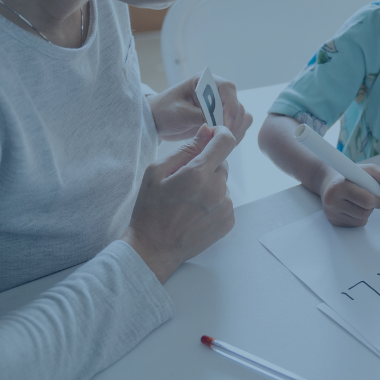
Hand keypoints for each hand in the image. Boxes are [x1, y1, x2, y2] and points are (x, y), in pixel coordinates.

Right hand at [122, 124, 236, 282]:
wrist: (154, 248)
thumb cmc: (150, 209)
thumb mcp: (157, 172)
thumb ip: (185, 149)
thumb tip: (207, 131)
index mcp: (198, 174)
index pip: (225, 141)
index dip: (220, 134)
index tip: (211, 136)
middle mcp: (217, 190)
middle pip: (223, 163)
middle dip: (208, 165)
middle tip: (186, 179)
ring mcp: (225, 207)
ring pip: (224, 183)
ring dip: (211, 184)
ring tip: (189, 199)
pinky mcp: (229, 221)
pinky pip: (226, 200)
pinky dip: (215, 201)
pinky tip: (196, 211)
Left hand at [147, 70, 251, 143]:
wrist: (157, 120)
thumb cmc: (164, 110)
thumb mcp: (179, 113)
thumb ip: (199, 116)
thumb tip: (218, 125)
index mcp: (205, 82)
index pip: (227, 88)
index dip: (231, 106)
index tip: (226, 124)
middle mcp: (217, 92)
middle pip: (237, 105)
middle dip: (234, 123)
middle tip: (222, 139)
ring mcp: (221, 107)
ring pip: (241, 117)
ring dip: (236, 130)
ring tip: (221, 144)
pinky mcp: (221, 120)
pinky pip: (236, 127)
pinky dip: (233, 136)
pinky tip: (221, 145)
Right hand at [318, 164, 379, 226]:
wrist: (329, 182)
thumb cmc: (351, 176)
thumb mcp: (369, 170)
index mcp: (340, 185)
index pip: (365, 200)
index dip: (377, 201)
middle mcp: (332, 200)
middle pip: (365, 212)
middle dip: (373, 206)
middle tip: (371, 198)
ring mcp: (331, 213)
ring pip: (361, 220)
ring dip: (366, 212)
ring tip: (359, 201)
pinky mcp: (333, 221)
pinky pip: (355, 225)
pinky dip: (359, 217)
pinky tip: (353, 207)